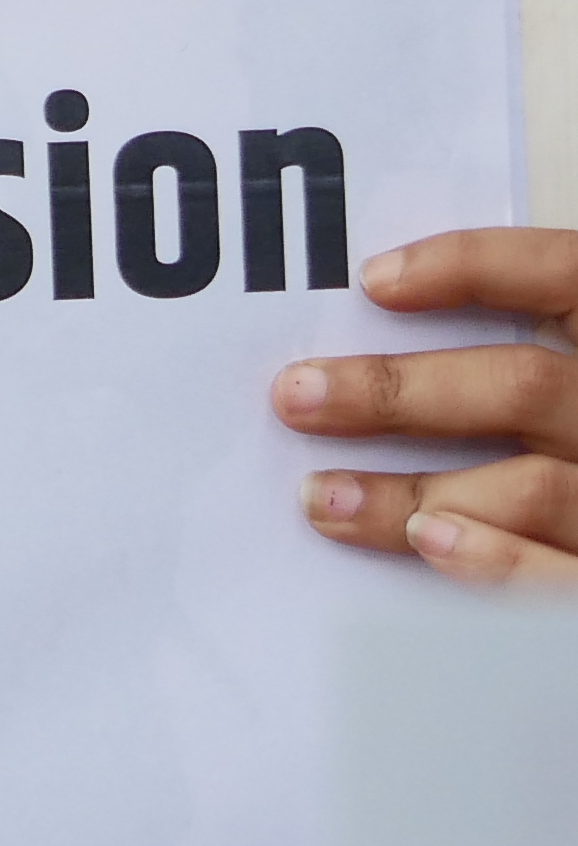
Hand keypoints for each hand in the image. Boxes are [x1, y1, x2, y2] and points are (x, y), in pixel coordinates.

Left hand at [279, 230, 577, 585]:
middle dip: (398, 390)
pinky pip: (560, 577)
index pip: (564, 278)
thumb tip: (384, 323)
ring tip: (322, 496)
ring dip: (411, 492)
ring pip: (530, 488)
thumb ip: (524, 372)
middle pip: (525, 388)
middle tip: (296, 397)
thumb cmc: (572, 446)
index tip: (373, 281)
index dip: (475, 267)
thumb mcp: (562, 390)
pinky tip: (424, 540)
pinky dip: (495, 559)